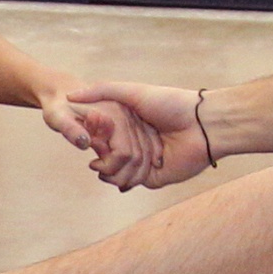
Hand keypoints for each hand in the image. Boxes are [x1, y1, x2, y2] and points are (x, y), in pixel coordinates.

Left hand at [34, 85, 144, 185]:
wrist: (63, 93)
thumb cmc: (58, 107)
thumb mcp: (57, 117)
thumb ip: (70, 130)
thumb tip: (85, 143)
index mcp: (115, 115)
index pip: (124, 153)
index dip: (109, 166)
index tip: (92, 165)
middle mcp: (130, 118)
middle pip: (138, 158)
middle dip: (120, 174)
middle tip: (101, 174)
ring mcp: (135, 122)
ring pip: (145, 158)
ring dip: (129, 174)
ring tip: (107, 174)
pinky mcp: (134, 127)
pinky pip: (143, 152)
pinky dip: (134, 166)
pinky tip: (118, 171)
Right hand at [62, 81, 210, 188]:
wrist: (202, 126)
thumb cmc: (171, 104)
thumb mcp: (133, 92)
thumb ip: (101, 90)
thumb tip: (70, 95)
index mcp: (130, 125)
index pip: (102, 136)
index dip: (92, 137)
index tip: (87, 133)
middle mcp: (135, 144)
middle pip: (106, 156)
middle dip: (99, 155)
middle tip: (97, 151)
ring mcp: (143, 162)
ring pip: (115, 172)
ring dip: (109, 168)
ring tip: (106, 163)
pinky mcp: (151, 178)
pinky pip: (128, 182)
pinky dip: (120, 178)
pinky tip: (115, 172)